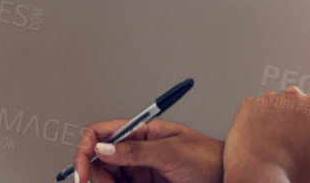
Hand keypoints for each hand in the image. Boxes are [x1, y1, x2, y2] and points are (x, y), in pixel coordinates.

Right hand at [69, 119, 222, 182]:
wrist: (227, 177)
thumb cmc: (207, 158)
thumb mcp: (171, 152)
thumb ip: (135, 151)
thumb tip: (102, 148)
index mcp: (140, 132)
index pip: (100, 133)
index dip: (86, 148)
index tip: (82, 170)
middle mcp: (136, 150)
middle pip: (98, 159)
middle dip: (94, 174)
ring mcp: (139, 171)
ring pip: (108, 177)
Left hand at [222, 89, 309, 182]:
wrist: (257, 176)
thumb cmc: (297, 172)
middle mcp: (294, 94)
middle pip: (305, 108)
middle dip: (304, 124)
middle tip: (296, 149)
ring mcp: (270, 97)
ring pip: (283, 108)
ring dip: (283, 121)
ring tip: (279, 146)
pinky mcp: (249, 104)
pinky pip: (262, 110)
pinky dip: (263, 122)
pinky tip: (264, 140)